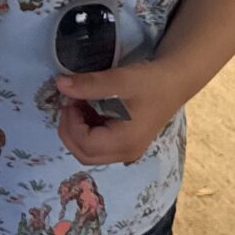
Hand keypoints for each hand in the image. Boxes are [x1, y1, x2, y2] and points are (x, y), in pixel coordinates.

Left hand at [52, 58, 194, 165]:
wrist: (175, 81)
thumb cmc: (151, 81)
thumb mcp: (120, 79)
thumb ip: (89, 84)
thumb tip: (60, 85)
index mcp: (125, 142)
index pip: (85, 145)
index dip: (71, 123)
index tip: (71, 99)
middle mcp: (125, 152)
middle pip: (84, 154)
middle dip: (70, 129)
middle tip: (71, 103)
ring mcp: (126, 150)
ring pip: (89, 152)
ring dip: (77, 130)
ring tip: (81, 104)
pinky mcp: (125, 143)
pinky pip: (98, 145)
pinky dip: (87, 130)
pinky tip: (90, 109)